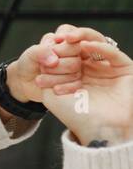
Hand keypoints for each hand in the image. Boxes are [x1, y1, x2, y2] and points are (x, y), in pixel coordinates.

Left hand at [8, 25, 87, 103]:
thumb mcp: (30, 54)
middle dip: (57, 66)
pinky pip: (76, 85)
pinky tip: (54, 89)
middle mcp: (74, 55)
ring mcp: (76, 69)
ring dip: (56, 78)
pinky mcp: (76, 83)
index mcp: (65, 42)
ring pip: (75, 73)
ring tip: (40, 79)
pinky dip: (63, 88)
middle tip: (42, 68)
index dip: (63, 49)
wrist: (25, 81)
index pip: (74, 42)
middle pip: (75, 60)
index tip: (53, 52)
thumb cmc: (29, 63)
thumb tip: (54, 61)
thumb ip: (41, 51)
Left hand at [36, 29, 132, 145]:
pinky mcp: (125, 68)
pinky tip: (85, 45)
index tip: (44, 46)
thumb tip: (42, 54)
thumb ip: (46, 75)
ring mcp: (109, 68)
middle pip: (80, 48)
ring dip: (81, 39)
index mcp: (76, 74)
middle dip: (67, 42)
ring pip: (95, 46)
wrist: (98, 129)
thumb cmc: (75, 115)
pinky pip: (112, 53)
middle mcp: (92, 69)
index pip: (66, 55)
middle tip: (55, 40)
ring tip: (67, 39)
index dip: (56, 48)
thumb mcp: (52, 94)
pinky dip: (98, 46)